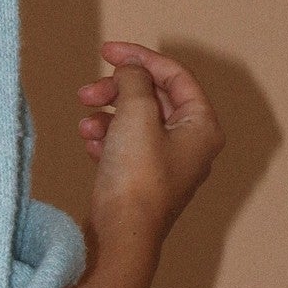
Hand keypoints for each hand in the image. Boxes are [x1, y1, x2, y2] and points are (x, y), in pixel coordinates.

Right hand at [76, 42, 223, 248]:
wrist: (122, 236)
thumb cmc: (137, 180)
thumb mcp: (136, 116)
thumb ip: (135, 81)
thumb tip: (130, 70)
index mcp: (202, 126)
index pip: (175, 76)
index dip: (141, 58)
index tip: (107, 52)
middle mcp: (191, 143)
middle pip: (154, 98)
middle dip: (118, 90)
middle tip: (88, 92)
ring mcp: (168, 163)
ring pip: (136, 122)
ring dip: (108, 115)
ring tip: (85, 123)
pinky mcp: (144, 180)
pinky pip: (126, 145)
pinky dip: (107, 138)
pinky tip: (90, 143)